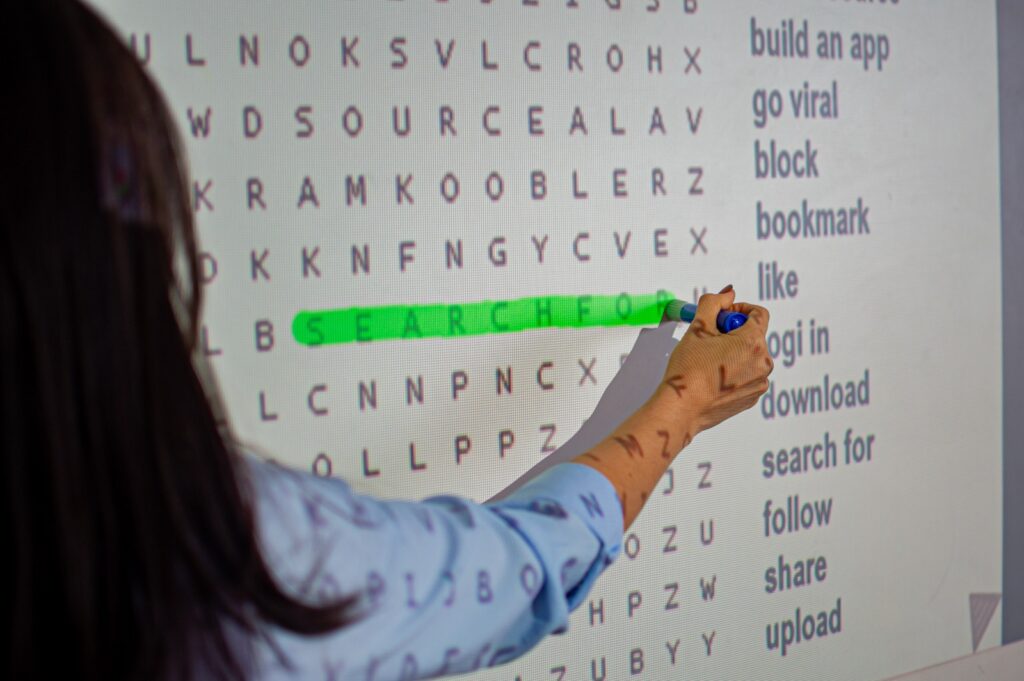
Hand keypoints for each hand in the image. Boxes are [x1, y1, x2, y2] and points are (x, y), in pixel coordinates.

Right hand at [658, 286, 772, 435]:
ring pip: (750, 356)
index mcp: (753, 343)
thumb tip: (727, 294)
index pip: (758, 313)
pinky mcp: (752, 397)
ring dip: (734, 352)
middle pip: (754, 335)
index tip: (722, 315)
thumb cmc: (688, 371)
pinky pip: (748, 375)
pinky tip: (713, 376)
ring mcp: (760, 382)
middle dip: (733, 332)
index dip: (738, 309)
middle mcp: (763, 363)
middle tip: (708, 339)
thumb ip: (713, 303)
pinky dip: (735, 371)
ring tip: (709, 361)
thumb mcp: (697, 328)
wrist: (682, 408)